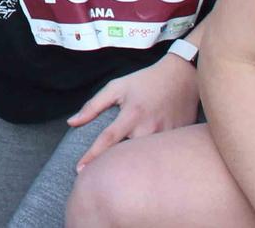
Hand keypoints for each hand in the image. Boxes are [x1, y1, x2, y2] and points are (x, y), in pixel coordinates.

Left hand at [68, 52, 199, 170]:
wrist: (182, 78)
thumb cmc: (145, 82)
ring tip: (120, 176)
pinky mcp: (179, 140)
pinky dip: (151, 161)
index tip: (80, 170)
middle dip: (113, 165)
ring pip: (145, 158)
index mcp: (131, 115)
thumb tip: (72, 122)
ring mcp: (166, 136)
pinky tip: (144, 165)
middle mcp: (149, 128)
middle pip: (128, 155)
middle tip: (98, 175)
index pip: (108, 140)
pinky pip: (161, 155)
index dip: (92, 157)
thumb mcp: (116, 87)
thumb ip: (93, 106)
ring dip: (132, 166)